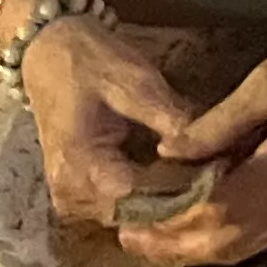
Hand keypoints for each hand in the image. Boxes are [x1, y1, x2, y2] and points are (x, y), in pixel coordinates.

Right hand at [19, 12, 194, 232]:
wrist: (50, 52)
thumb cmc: (91, 63)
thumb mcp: (136, 81)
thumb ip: (169, 118)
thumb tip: (208, 148)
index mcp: (79, 167)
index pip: (138, 200)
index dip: (180, 193)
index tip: (216, 176)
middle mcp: (70, 194)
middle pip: (133, 214)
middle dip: (176, 198)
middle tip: (216, 173)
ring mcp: (71, 197)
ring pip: (128, 213)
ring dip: (163, 198)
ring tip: (201, 171)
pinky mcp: (78, 192)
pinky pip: (119, 203)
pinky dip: (148, 191)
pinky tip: (178, 171)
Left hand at [119, 2, 266, 266]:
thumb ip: (218, 121)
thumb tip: (167, 151)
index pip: (218, 210)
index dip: (171, 219)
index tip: (130, 215)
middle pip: (228, 242)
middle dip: (174, 244)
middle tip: (130, 234)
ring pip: (245, 245)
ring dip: (196, 246)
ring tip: (153, 234)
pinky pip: (263, 232)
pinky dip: (225, 235)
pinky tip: (199, 220)